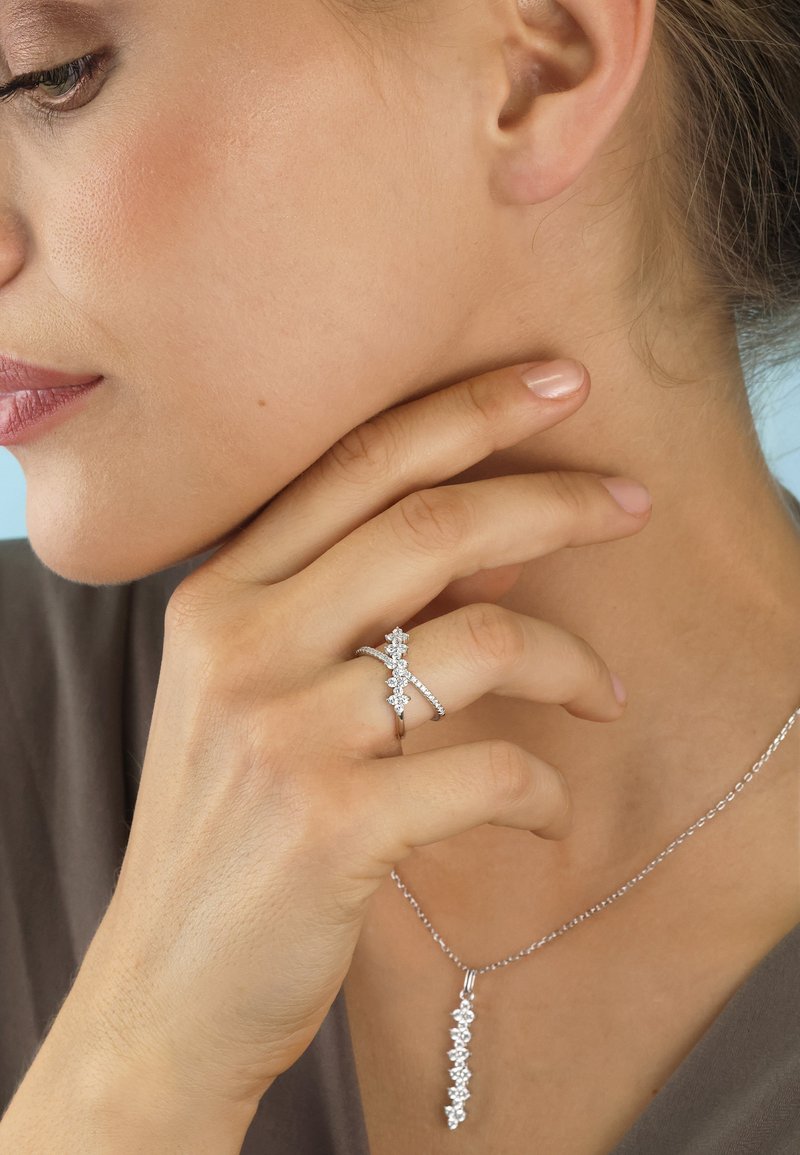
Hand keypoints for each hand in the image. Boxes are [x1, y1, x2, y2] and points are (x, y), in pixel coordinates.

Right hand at [80, 358, 650, 1119]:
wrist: (166, 991)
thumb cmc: (228, 831)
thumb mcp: (257, 700)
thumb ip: (346, 613)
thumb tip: (488, 548)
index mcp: (217, 595)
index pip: (357, 463)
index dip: (468, 410)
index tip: (560, 383)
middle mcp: (239, 644)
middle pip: (430, 525)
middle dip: (551, 498)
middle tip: (631, 501)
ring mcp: (282, 732)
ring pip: (480, 640)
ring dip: (569, 659)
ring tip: (602, 694)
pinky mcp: (332, 825)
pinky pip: (489, 769)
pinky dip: (541, 786)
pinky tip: (543, 810)